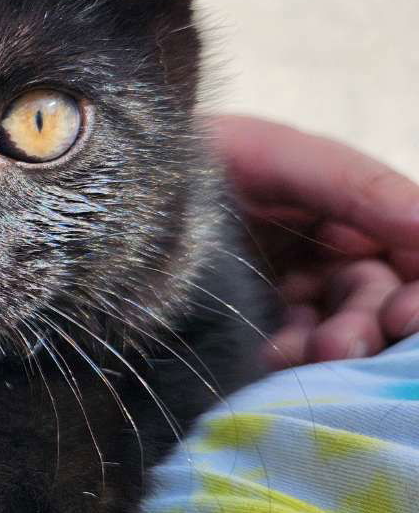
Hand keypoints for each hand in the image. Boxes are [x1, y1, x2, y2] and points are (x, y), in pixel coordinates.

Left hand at [213, 115, 418, 368]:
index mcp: (350, 211)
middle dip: (367, 326)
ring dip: (329, 349)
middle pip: (376, 301)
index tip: (404, 316)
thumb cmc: (203, 154)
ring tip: (304, 354)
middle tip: (341, 344)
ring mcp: (287, 291)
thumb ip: (357, 186)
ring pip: (334, 332)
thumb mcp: (280, 155)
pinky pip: (285, 349)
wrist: (123, 180)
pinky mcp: (248, 321)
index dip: (417, 292)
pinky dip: (287, 359)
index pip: (410, 256)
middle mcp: (326, 254)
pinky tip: (271, 358)